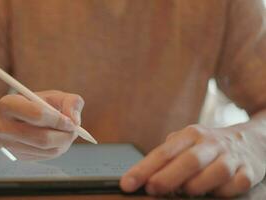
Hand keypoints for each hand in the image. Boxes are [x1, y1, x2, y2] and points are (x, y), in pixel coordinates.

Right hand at [0, 90, 83, 159]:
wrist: (20, 117)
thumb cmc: (39, 103)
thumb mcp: (54, 95)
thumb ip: (70, 101)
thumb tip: (74, 120)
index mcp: (8, 104)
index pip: (36, 115)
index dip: (58, 120)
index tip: (71, 121)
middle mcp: (2, 126)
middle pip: (41, 138)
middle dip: (64, 135)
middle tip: (74, 130)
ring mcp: (9, 144)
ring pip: (46, 150)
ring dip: (63, 143)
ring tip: (66, 133)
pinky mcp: (18, 156)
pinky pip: (45, 156)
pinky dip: (57, 149)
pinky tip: (57, 139)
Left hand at [120, 124, 265, 196]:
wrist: (249, 141)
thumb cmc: (206, 147)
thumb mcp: (185, 143)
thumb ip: (166, 157)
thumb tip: (144, 176)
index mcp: (190, 135)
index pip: (163, 152)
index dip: (143, 169)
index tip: (127, 183)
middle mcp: (210, 143)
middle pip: (188, 161)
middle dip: (167, 178)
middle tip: (151, 189)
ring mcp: (230, 157)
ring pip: (214, 173)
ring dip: (196, 186)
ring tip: (184, 191)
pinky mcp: (247, 172)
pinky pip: (235, 186)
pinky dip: (222, 192)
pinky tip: (213, 191)